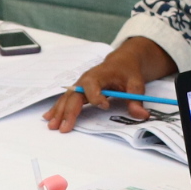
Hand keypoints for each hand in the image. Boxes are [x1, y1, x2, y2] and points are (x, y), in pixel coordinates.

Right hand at [43, 37, 170, 132]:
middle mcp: (85, 80)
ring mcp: (80, 86)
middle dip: (68, 112)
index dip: (97, 96)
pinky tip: (48, 117)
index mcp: (99, 75)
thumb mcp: (136, 83)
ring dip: (59, 112)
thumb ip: (136, 99)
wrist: (122, 62)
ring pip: (67, 99)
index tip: (105, 105)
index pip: (92, 85)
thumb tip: (142, 115)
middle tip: (64, 127)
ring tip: (52, 126)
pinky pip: (66, 100)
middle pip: (74, 96)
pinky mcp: (79, 91)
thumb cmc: (127, 71)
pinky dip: (57, 109)